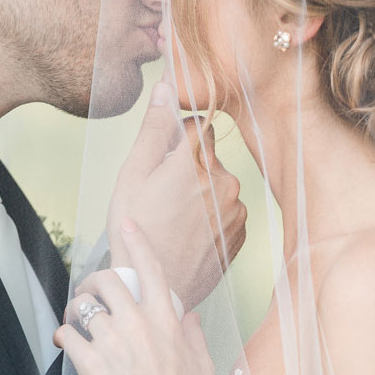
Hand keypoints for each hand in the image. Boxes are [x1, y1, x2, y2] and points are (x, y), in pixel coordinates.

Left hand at [55, 218, 215, 374]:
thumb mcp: (202, 366)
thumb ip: (194, 335)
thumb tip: (190, 316)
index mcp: (167, 322)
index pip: (151, 270)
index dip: (137, 242)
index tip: (127, 224)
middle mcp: (139, 326)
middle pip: (107, 280)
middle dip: (93, 280)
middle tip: (89, 293)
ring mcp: (114, 344)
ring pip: (83, 306)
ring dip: (75, 309)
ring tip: (75, 321)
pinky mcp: (92, 365)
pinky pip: (68, 336)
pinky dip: (63, 336)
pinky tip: (66, 343)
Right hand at [107, 80, 246, 309]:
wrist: (156, 287)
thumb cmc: (136, 231)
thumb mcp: (133, 175)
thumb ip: (154, 129)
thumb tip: (166, 87)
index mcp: (196, 161)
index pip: (197, 126)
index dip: (178, 139)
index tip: (164, 159)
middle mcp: (224, 180)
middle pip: (208, 157)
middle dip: (188, 169)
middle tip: (163, 198)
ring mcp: (236, 209)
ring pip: (218, 185)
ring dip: (201, 195)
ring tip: (175, 221)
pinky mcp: (241, 232)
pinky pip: (227, 211)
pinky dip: (211, 218)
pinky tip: (190, 235)